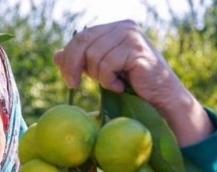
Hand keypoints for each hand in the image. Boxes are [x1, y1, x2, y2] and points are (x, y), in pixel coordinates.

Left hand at [53, 20, 213, 146]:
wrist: (160, 100)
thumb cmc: (132, 86)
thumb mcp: (101, 71)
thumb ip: (81, 61)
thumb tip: (56, 55)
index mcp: (114, 28)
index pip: (80, 37)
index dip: (68, 58)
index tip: (67, 79)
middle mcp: (124, 27)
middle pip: (83, 42)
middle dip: (73, 66)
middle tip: (73, 84)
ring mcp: (132, 36)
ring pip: (94, 55)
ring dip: (98, 76)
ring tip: (112, 83)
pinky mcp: (137, 50)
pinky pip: (107, 65)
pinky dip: (109, 81)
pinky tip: (121, 86)